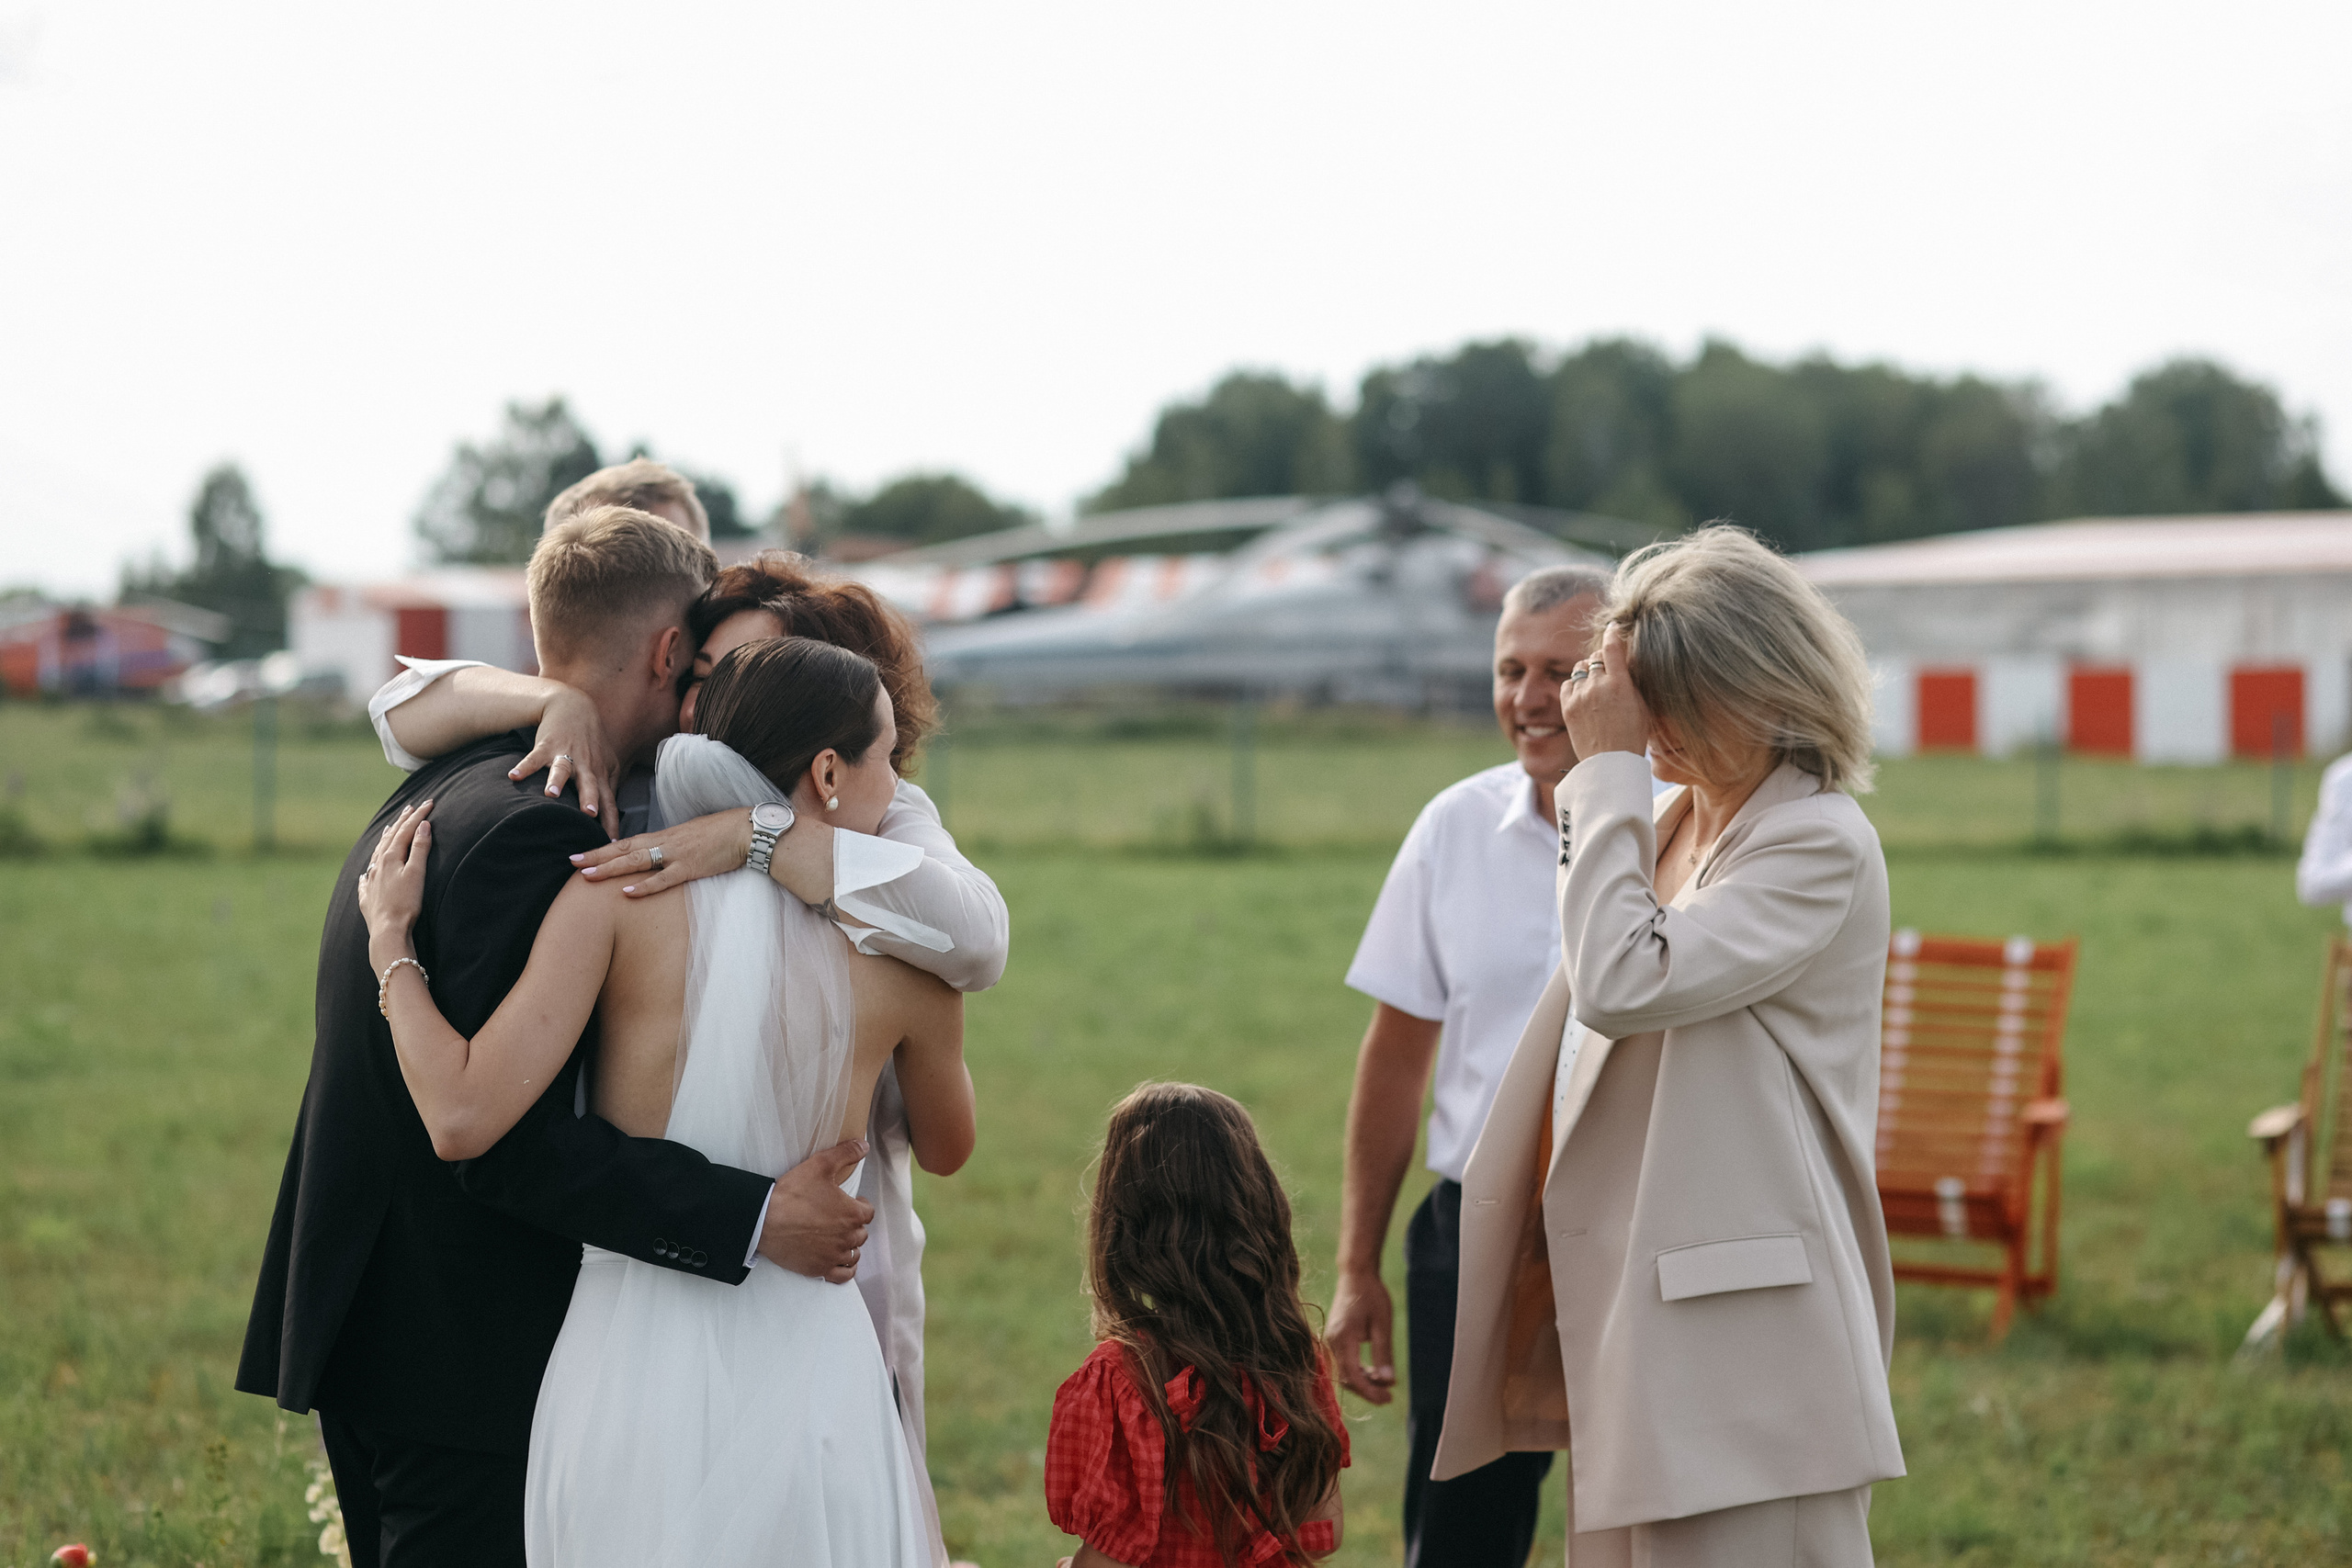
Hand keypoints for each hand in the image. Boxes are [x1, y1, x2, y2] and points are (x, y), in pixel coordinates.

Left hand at [359, 799, 433, 962]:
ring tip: (390, 830)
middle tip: (410, 808)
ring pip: (377, 854)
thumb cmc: (405, 904)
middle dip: (402, 822)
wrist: (387, 931)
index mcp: (390, 857)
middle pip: (390, 838)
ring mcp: (371, 881)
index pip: (406, 831)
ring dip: (386, 840)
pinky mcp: (368, 898)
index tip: (430, 803)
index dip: (418, 816)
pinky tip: (367, 872)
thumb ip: (419, 848)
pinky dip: (369, 870)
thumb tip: (423, 826)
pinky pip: (366, 879)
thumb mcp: (417, 873)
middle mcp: (378, 866)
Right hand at [508, 684, 619, 837]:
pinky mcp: (546, 746)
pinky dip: (524, 766)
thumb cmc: (591, 741)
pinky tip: (513, 776)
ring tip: (550, 794)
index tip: (612, 843)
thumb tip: (614, 816)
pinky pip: (534, 758)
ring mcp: (566, 755)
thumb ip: (610, 787)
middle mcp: (586, 766)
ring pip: (562, 769)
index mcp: (600, 775)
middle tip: (589, 815)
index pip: (609, 802)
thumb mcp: (606, 763)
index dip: (611, 822)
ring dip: (557, 781)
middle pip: (590, 785)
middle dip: (590, 799)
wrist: (573, 707)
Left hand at [573, 808, 754, 896]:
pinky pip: (663, 879)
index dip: (602, 848)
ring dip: (610, 868)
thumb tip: (658, 856)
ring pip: (636, 861)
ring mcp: (676, 855)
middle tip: (571, 862)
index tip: (582, 854)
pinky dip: (644, 886)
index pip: (627, 842)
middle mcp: (665, 843)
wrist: (746, 831)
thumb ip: (672, 847)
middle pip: (624, 849)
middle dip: (596, 856)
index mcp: (665, 836)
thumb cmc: (723, 834)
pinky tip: (626, 892)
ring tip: (586, 875)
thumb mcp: (692, 837)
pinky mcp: (690, 868)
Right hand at [759, 1138, 874, 1282]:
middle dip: (853, 1225)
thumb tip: (863, 1145)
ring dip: (849, 1245)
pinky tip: (839, 1260)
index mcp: (852, 1214)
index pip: (867, 1212)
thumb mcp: (820, 1165)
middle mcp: (847, 1237)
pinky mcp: (819, 1269)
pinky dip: (845, 1268)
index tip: (850, 1203)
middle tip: (838, 1218)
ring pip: (854, 1253)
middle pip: (861, 1233)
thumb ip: (845, 1153)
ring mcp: (834, 1256)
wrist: (764, 1220)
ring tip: (838, 1237)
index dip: (860, 1206)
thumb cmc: (792, 1194)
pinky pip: (844, 1275)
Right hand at [1324, 1267, 1396, 1403]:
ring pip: (1345, 1372)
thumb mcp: (1382, 1324)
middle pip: (1347, 1378)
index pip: (1353, 1376)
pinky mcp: (1335, 1339)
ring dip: (1364, 1382)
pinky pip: (1345, 1362)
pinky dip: (1358, 1372)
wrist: (1355, 1274)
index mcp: (1343, 1338)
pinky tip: (1374, 1373)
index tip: (1388, 1399)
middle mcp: (1332, 1342)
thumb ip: (1383, 1354)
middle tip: (1389, 1397)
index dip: (1370, 1392)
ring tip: (1385, 1387)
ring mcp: (1332, 1340)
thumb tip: (1388, 1381)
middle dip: (1367, 1391)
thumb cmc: (1371, 1295)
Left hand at [1560, 621, 1651, 760]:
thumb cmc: (1632, 736)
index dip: (1612, 634)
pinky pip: (1568, 683)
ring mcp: (1580, 695)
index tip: (1613, 628)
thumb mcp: (1642, 705)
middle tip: (1609, 671)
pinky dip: (1575, 685)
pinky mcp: (1567, 706)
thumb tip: (1626, 661)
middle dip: (1602, 659)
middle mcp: (1597, 686)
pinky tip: (1583, 694)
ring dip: (1589, 671)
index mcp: (1620, 684)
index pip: (1612, 647)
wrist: (1609, 763)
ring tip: (1596, 685)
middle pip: (1595, 657)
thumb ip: (1632, 681)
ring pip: (1581, 668)